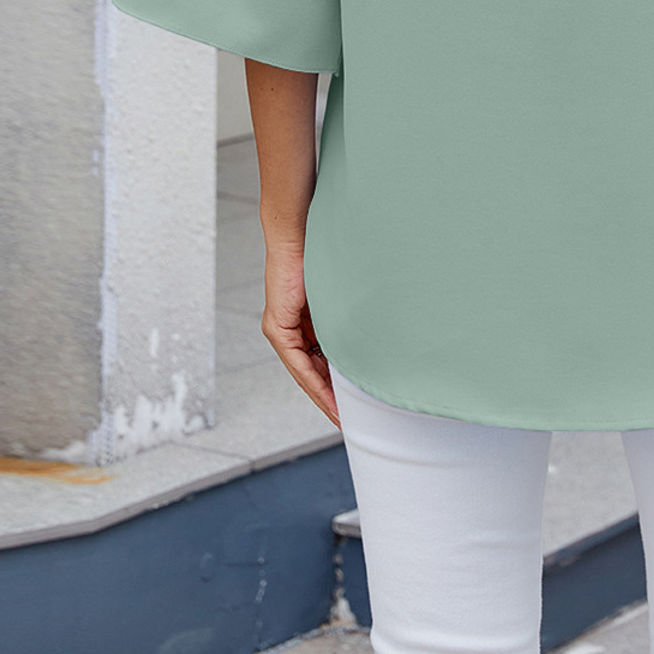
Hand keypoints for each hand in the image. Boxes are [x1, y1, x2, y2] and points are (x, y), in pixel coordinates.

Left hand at [261, 243, 339, 429]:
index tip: (353, 405)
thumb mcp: (340, 295)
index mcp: (305, 321)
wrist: (300, 232)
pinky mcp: (278, 328)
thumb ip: (348, 316)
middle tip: (350, 420)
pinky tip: (330, 398)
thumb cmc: (323, 254)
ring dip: (325, 396)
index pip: (321, 361)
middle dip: (332, 399)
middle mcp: (289, 328)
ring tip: (343, 417)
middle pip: (312, 373)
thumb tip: (375, 331)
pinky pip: (298, 364)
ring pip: (305, 373)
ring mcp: (281, 329)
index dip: (337, 386)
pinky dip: (315, 383)